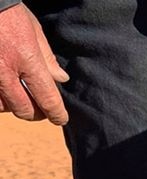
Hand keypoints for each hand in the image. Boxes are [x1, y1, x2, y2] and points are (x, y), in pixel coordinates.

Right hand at [0, 3, 68, 124]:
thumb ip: (47, 58)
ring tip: (21, 100)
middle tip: (42, 111)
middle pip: (24, 109)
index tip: (61, 119)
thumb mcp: (34, 30)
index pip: (47, 98)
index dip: (56, 113)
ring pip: (2, 107)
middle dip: (36, 114)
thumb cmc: (9, 12)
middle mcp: (5, 70)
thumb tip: (61, 79)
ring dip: (13, 106)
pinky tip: (4, 95)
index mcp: (26, 59)